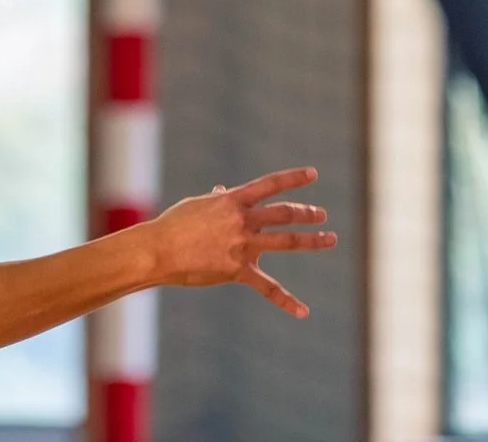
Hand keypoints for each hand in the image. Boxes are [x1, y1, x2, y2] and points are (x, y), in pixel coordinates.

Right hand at [141, 166, 334, 318]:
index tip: (313, 174)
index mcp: (232, 200)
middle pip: (284, 213)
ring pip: (286, 241)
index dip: (294, 178)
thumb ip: (216, 199)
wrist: (158, 250)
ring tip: (329, 238)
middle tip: (322, 215)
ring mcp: (242, 245)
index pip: (271, 184)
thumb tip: (222, 189)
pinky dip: (287, 301)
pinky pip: (268, 287)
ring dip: (311, 239)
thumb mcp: (197, 205)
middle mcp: (242, 220)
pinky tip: (304, 312)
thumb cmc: (173, 225)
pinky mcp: (237, 270)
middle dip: (307, 213)